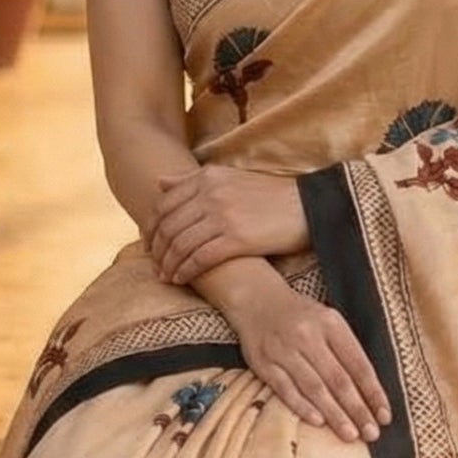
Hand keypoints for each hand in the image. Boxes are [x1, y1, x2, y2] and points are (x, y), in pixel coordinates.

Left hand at [148, 166, 307, 282]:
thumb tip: (159, 182)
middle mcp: (211, 193)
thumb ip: (192, 180)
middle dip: (157, 250)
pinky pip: (200, 258)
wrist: (308, 206)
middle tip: (155, 265)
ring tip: (166, 276)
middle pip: (168, 226)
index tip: (149, 244)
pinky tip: (181, 279)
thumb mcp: (229, 177)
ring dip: (169, 264)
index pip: (164, 204)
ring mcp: (223, 216)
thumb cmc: (270, 195)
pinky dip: (186, 271)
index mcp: (207, 177)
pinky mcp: (236, 238)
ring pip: (180, 244)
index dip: (151, 227)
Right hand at [228, 266, 391, 444]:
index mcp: (331, 325)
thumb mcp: (329, 322)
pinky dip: (302, 407)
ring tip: (350, 434)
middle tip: (371, 434)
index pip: (358, 364)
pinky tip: (318, 422)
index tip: (385, 416)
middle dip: (357, 409)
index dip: (373, 393)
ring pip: (314, 387)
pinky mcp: (264, 363)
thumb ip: (347, 351)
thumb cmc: (301, 317)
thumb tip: (369, 394)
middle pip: (338, 379)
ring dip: (334, 414)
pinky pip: (285, 389)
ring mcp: (284, 350)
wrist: (256, 300)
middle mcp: (308, 336)